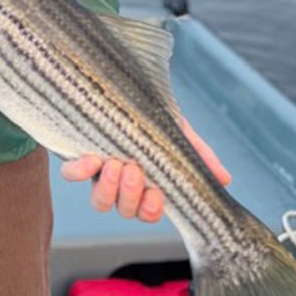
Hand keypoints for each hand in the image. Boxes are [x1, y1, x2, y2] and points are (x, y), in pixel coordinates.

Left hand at [60, 117, 230, 223]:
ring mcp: (98, 172)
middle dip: (130, 195)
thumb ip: (198, 153)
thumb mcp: (176, 130)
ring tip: (116, 164)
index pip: (148, 211)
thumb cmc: (148, 113)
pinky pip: (71, 174)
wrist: (116, 84)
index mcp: (145, 181)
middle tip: (134, 170)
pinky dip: (79, 172)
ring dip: (109, 189)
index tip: (157, 194)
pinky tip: (91, 160)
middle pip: (124, 210)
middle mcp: (120, 182)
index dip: (151, 210)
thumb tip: (224, 180)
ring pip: (100, 202)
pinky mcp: (76, 156)